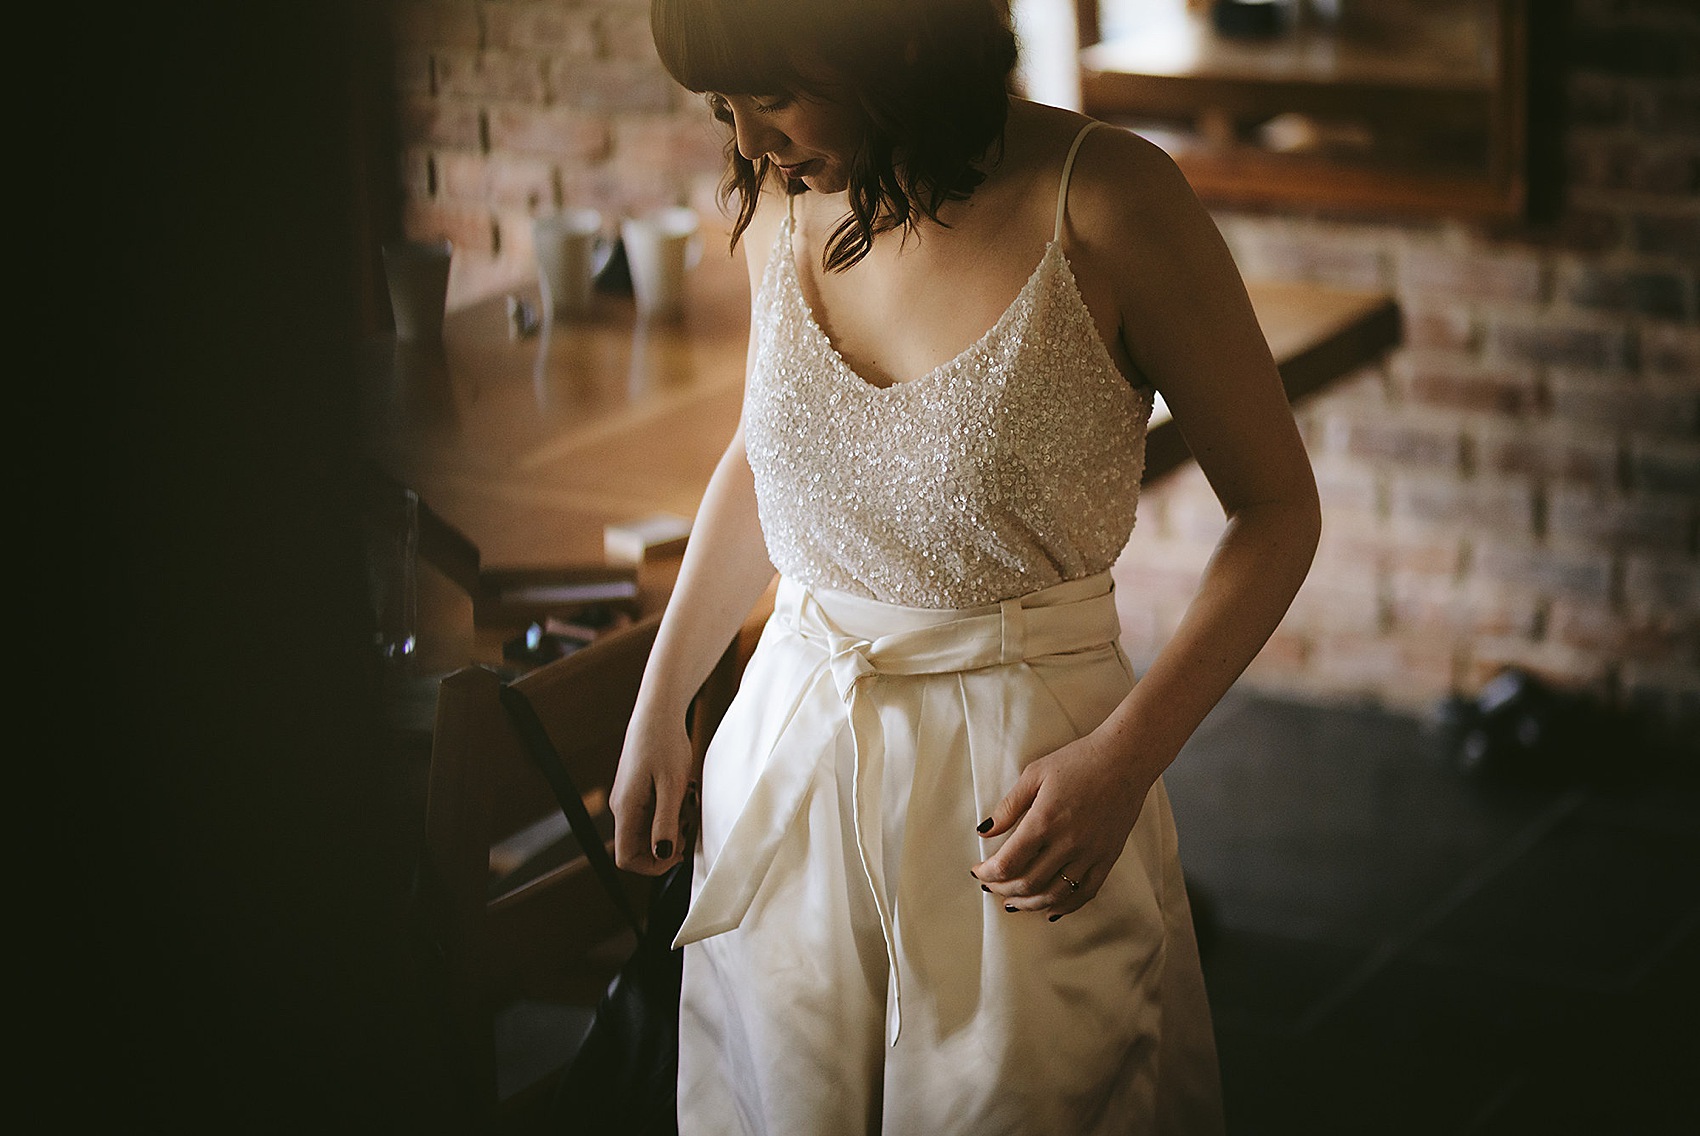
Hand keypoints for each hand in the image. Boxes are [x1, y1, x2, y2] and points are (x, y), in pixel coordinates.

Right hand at [610, 703, 699, 875]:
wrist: (658, 712)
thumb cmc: (665, 744)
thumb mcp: (672, 786)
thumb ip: (665, 822)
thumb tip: (662, 855)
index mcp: (625, 809)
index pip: (626, 858)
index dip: (652, 866)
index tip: (678, 852)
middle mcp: (621, 807)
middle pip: (639, 847)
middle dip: (667, 841)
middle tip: (688, 819)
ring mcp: (628, 798)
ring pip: (648, 830)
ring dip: (672, 823)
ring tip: (687, 798)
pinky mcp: (636, 790)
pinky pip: (652, 813)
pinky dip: (670, 809)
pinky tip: (683, 790)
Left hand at [970, 728, 1152, 918]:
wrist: (1125, 758)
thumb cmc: (1078, 761)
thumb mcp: (1035, 774)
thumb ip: (1008, 807)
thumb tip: (984, 832)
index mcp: (1044, 821)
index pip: (1008, 863)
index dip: (988, 873)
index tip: (978, 871)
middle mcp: (1068, 842)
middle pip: (1028, 883)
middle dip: (1003, 889)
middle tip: (992, 886)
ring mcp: (1091, 853)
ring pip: (1056, 895)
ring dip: (1030, 903)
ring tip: (1014, 901)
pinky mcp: (1108, 858)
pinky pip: (1086, 893)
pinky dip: (1066, 906)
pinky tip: (1050, 908)